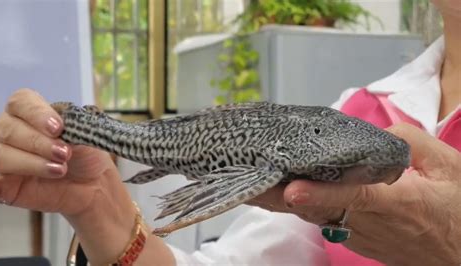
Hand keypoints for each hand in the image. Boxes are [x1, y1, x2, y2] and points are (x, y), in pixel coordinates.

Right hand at [0, 89, 139, 262]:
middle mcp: (11, 130)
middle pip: (8, 128)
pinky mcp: (4, 184)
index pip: (21, 102)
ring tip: (60, 170)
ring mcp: (4, 156)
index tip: (58, 128)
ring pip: (2, 155)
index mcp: (30, 111)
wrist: (93, 182)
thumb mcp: (85, 134)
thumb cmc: (86, 152)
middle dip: (39, 142)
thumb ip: (70, 127)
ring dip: (33, 163)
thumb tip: (57, 132)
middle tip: (65, 153)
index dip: (37, 114)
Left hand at [250, 124, 460, 264]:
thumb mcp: (448, 166)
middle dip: (281, 194)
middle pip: (319, 207)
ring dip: (284, 200)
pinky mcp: (356, 241)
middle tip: (249, 175)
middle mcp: (372, 223)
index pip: (354, 196)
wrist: (460, 252)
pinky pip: (323, 220)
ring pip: (315, 216)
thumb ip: (408, 143)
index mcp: (398, 202)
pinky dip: (302, 205)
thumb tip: (368, 136)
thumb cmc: (457, 208)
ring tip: (253, 177)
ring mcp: (361, 236)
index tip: (293, 189)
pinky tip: (281, 189)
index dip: (321, 193)